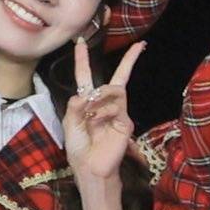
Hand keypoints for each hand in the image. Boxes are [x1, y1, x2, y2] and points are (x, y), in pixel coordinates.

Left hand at [65, 38, 144, 186]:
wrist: (90, 168)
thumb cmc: (78, 148)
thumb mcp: (69, 124)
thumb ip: (74, 106)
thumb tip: (86, 93)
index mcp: (87, 103)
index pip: (85, 77)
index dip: (83, 60)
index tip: (80, 42)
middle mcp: (105, 104)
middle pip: (119, 77)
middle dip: (130, 60)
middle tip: (141, 45)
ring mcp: (118, 112)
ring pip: (113, 90)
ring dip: (99, 100)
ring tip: (90, 117)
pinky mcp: (125, 122)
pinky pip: (115, 107)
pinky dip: (103, 113)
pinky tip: (97, 124)